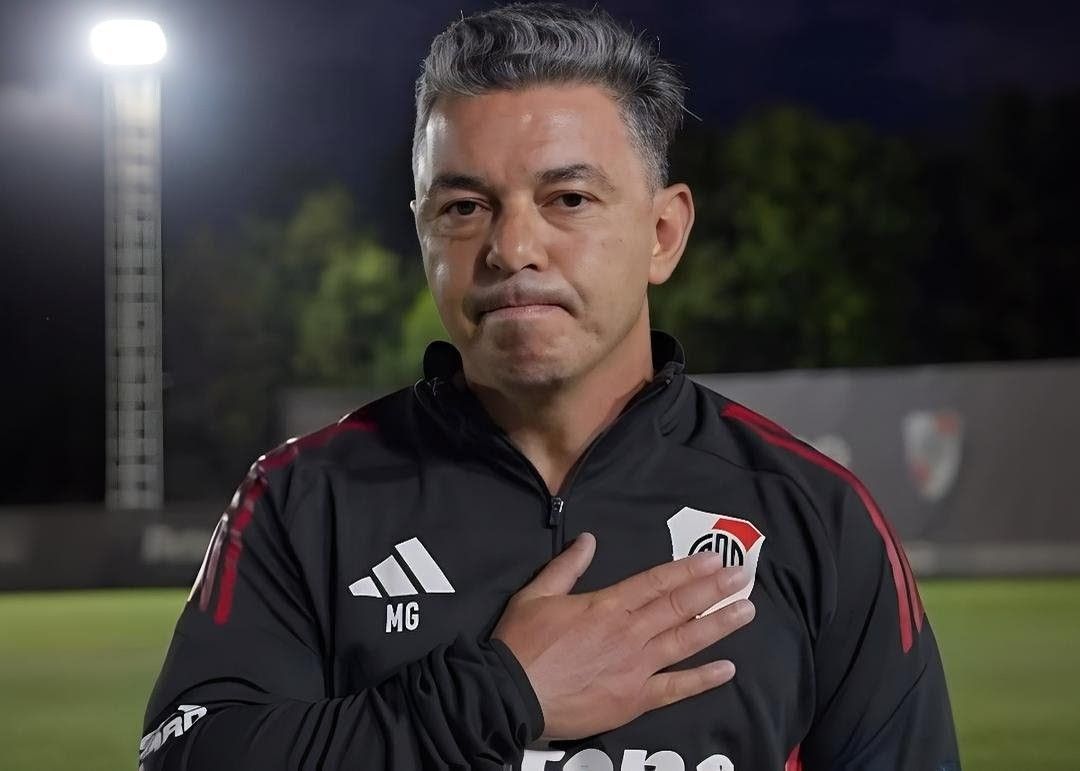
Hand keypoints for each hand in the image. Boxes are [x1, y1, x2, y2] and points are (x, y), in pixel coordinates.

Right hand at [491, 532, 754, 739]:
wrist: (510, 694)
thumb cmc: (521, 643)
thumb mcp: (537, 594)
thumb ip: (567, 566)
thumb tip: (589, 540)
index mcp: (607, 605)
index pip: (655, 582)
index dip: (687, 570)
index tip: (714, 560)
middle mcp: (629, 633)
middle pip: (679, 607)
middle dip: (714, 591)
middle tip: (744, 578)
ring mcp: (635, 668)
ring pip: (685, 641)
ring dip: (718, 625)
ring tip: (746, 612)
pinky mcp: (634, 700)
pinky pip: (675, 688)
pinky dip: (702, 679)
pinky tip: (727, 669)